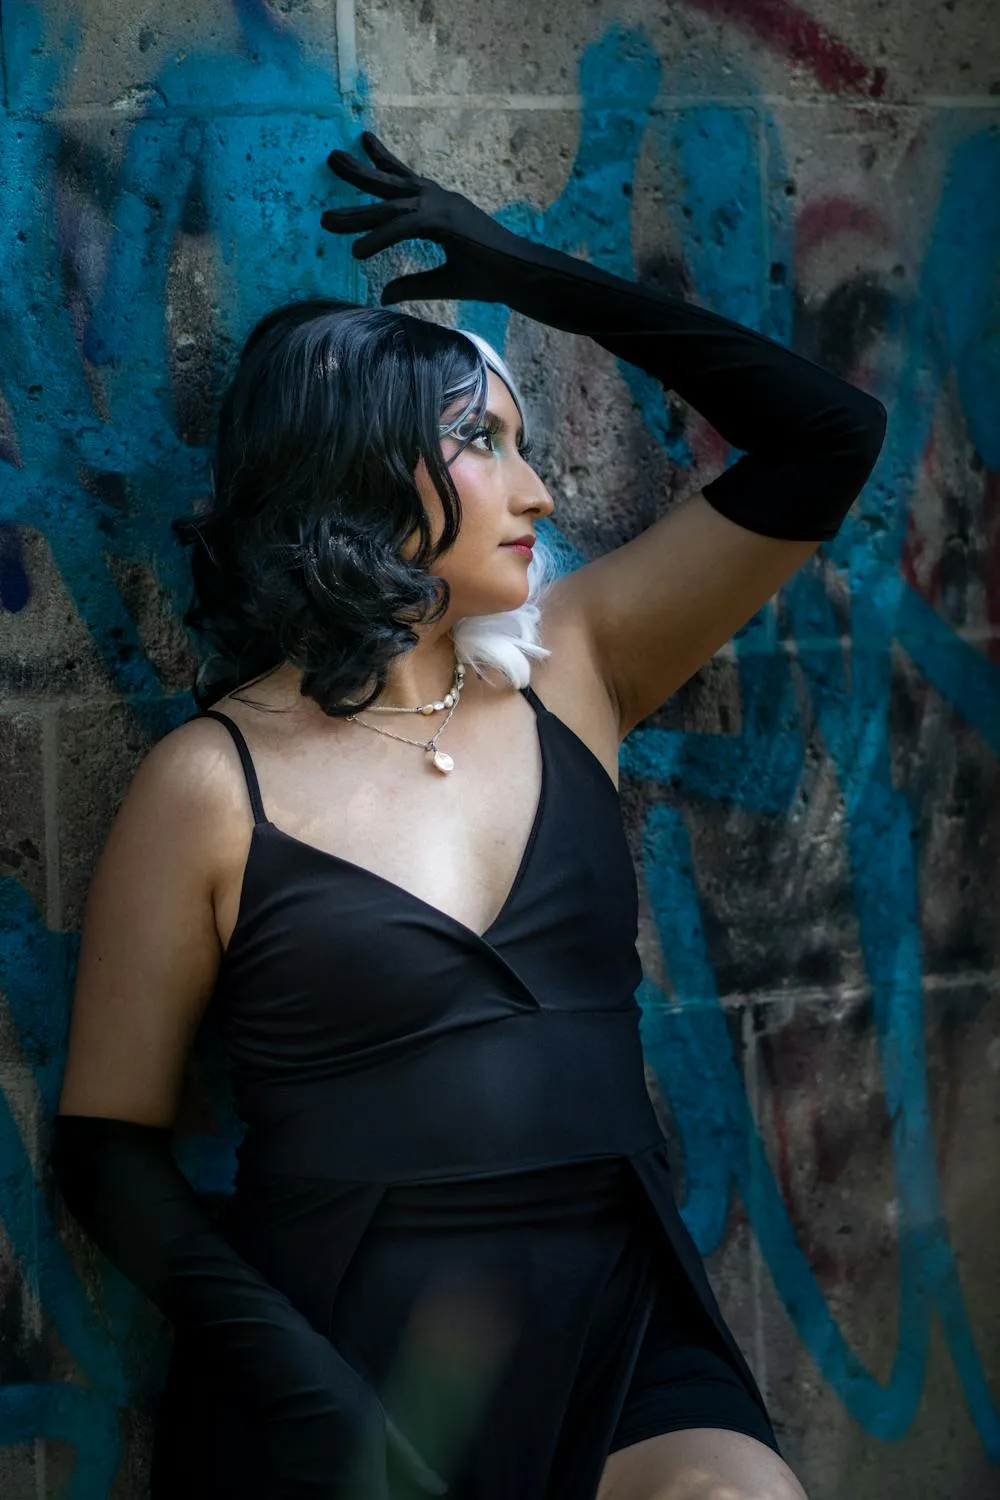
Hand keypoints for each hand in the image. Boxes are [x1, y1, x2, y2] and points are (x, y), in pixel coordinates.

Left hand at [322, 131, 522, 305]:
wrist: (522, 277)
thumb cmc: (491, 277)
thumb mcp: (443, 282)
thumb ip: (412, 285)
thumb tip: (383, 294)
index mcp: (442, 209)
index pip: (406, 182)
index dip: (383, 164)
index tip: (363, 145)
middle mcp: (440, 201)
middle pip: (392, 184)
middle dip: (360, 172)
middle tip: (331, 157)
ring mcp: (443, 207)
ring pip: (391, 205)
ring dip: (357, 211)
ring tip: (326, 220)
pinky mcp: (446, 223)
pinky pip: (404, 227)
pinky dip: (380, 237)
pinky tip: (358, 252)